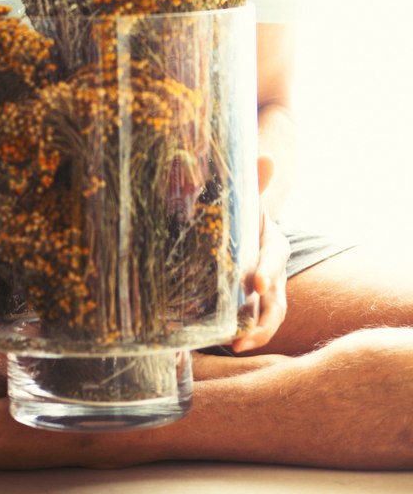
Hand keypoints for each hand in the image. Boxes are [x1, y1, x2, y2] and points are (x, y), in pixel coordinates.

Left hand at [231, 155, 289, 352]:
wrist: (240, 227)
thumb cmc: (242, 210)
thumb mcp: (247, 196)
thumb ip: (255, 181)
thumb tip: (266, 156)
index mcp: (275, 245)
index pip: (275, 259)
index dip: (268, 271)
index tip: (256, 282)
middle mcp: (275, 274)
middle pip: (277, 301)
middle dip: (264, 320)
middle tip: (245, 336)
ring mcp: (265, 294)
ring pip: (269, 319)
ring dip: (256, 335)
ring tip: (236, 346)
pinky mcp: (251, 306)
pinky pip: (252, 325)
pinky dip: (243, 336)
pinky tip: (224, 345)